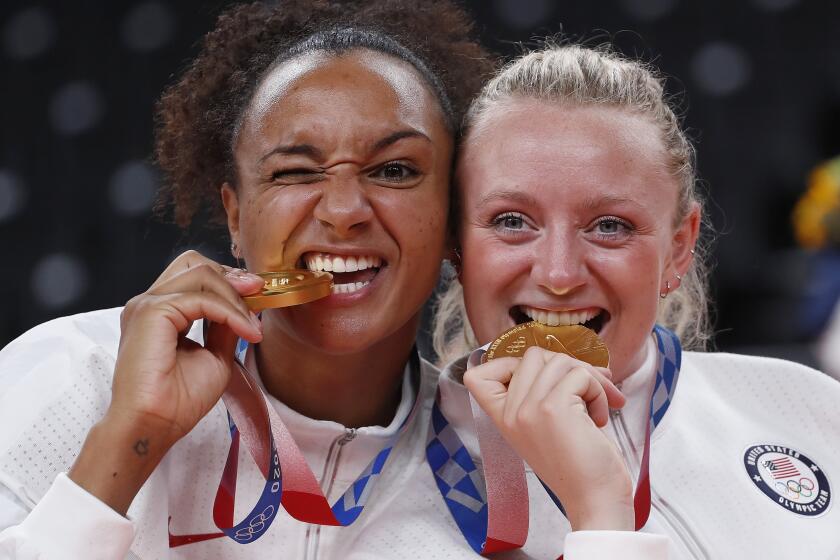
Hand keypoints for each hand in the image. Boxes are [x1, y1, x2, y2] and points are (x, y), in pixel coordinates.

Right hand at [69, 250, 263, 513]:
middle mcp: (149, 303)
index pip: (194, 275)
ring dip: (235, 297)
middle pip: (195, 263)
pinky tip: (245, 332)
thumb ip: (224, 326)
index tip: (258, 295)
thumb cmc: (178, 401)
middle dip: (231, 276)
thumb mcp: (215, 355)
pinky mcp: (152, 312)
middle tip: (259, 294)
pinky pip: (202, 299)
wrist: (154, 426)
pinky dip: (230, 312)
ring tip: (253, 325)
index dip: (229, 281)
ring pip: (200, 273)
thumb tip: (244, 304)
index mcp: (160, 312)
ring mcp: (147, 304)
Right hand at [464, 346, 633, 530]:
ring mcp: (528, 409)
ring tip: (595, 408)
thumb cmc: (579, 465)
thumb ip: (538, 395)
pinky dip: (599, 391)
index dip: (507, 364)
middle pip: (532, 355)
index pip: (476, 375)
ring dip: (589, 379)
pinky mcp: (552, 407)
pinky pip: (581, 375)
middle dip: (567, 367)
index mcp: (503, 418)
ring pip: (559, 360)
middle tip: (588, 392)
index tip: (539, 381)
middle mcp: (510, 412)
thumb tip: (562, 357)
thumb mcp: (544, 426)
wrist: (595, 500)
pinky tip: (599, 419)